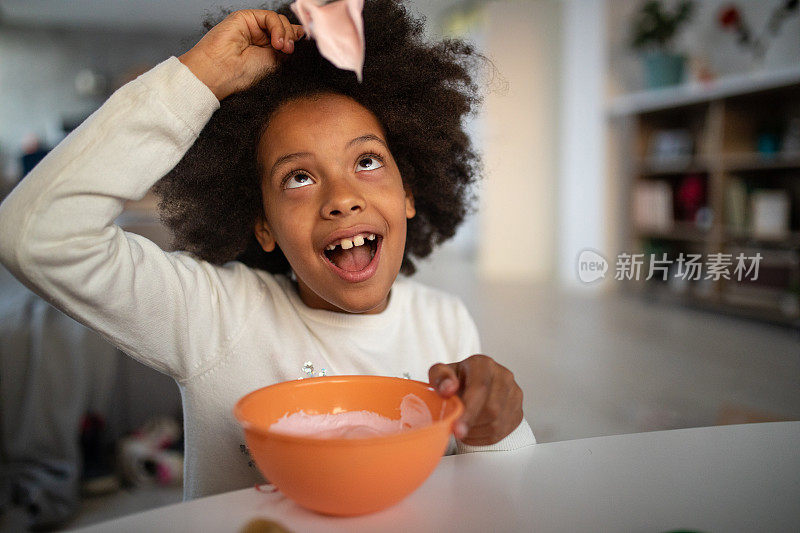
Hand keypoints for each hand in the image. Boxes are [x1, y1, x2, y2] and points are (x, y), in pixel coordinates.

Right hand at [178, 9, 303, 99]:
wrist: (219, 72)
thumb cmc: (240, 74)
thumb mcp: (273, 62)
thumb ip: (285, 47)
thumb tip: (300, 33)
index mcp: (265, 51)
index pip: (285, 38)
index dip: (295, 39)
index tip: (301, 46)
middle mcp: (259, 38)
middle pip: (284, 28)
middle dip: (291, 37)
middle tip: (288, 50)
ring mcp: (252, 27)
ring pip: (278, 21)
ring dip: (285, 33)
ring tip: (282, 47)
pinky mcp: (244, 17)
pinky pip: (268, 16)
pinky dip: (277, 27)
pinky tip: (276, 41)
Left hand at [428, 354, 523, 445]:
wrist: (472, 387)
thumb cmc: (456, 381)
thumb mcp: (440, 374)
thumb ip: (439, 377)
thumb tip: (448, 389)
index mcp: (483, 364)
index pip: (480, 387)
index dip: (469, 410)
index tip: (456, 428)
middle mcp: (503, 376)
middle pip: (491, 409)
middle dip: (470, 423)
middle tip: (455, 427)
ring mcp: (514, 394)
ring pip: (497, 424)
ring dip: (475, 432)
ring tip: (463, 426)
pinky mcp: (518, 411)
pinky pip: (502, 433)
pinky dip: (483, 438)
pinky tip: (473, 430)